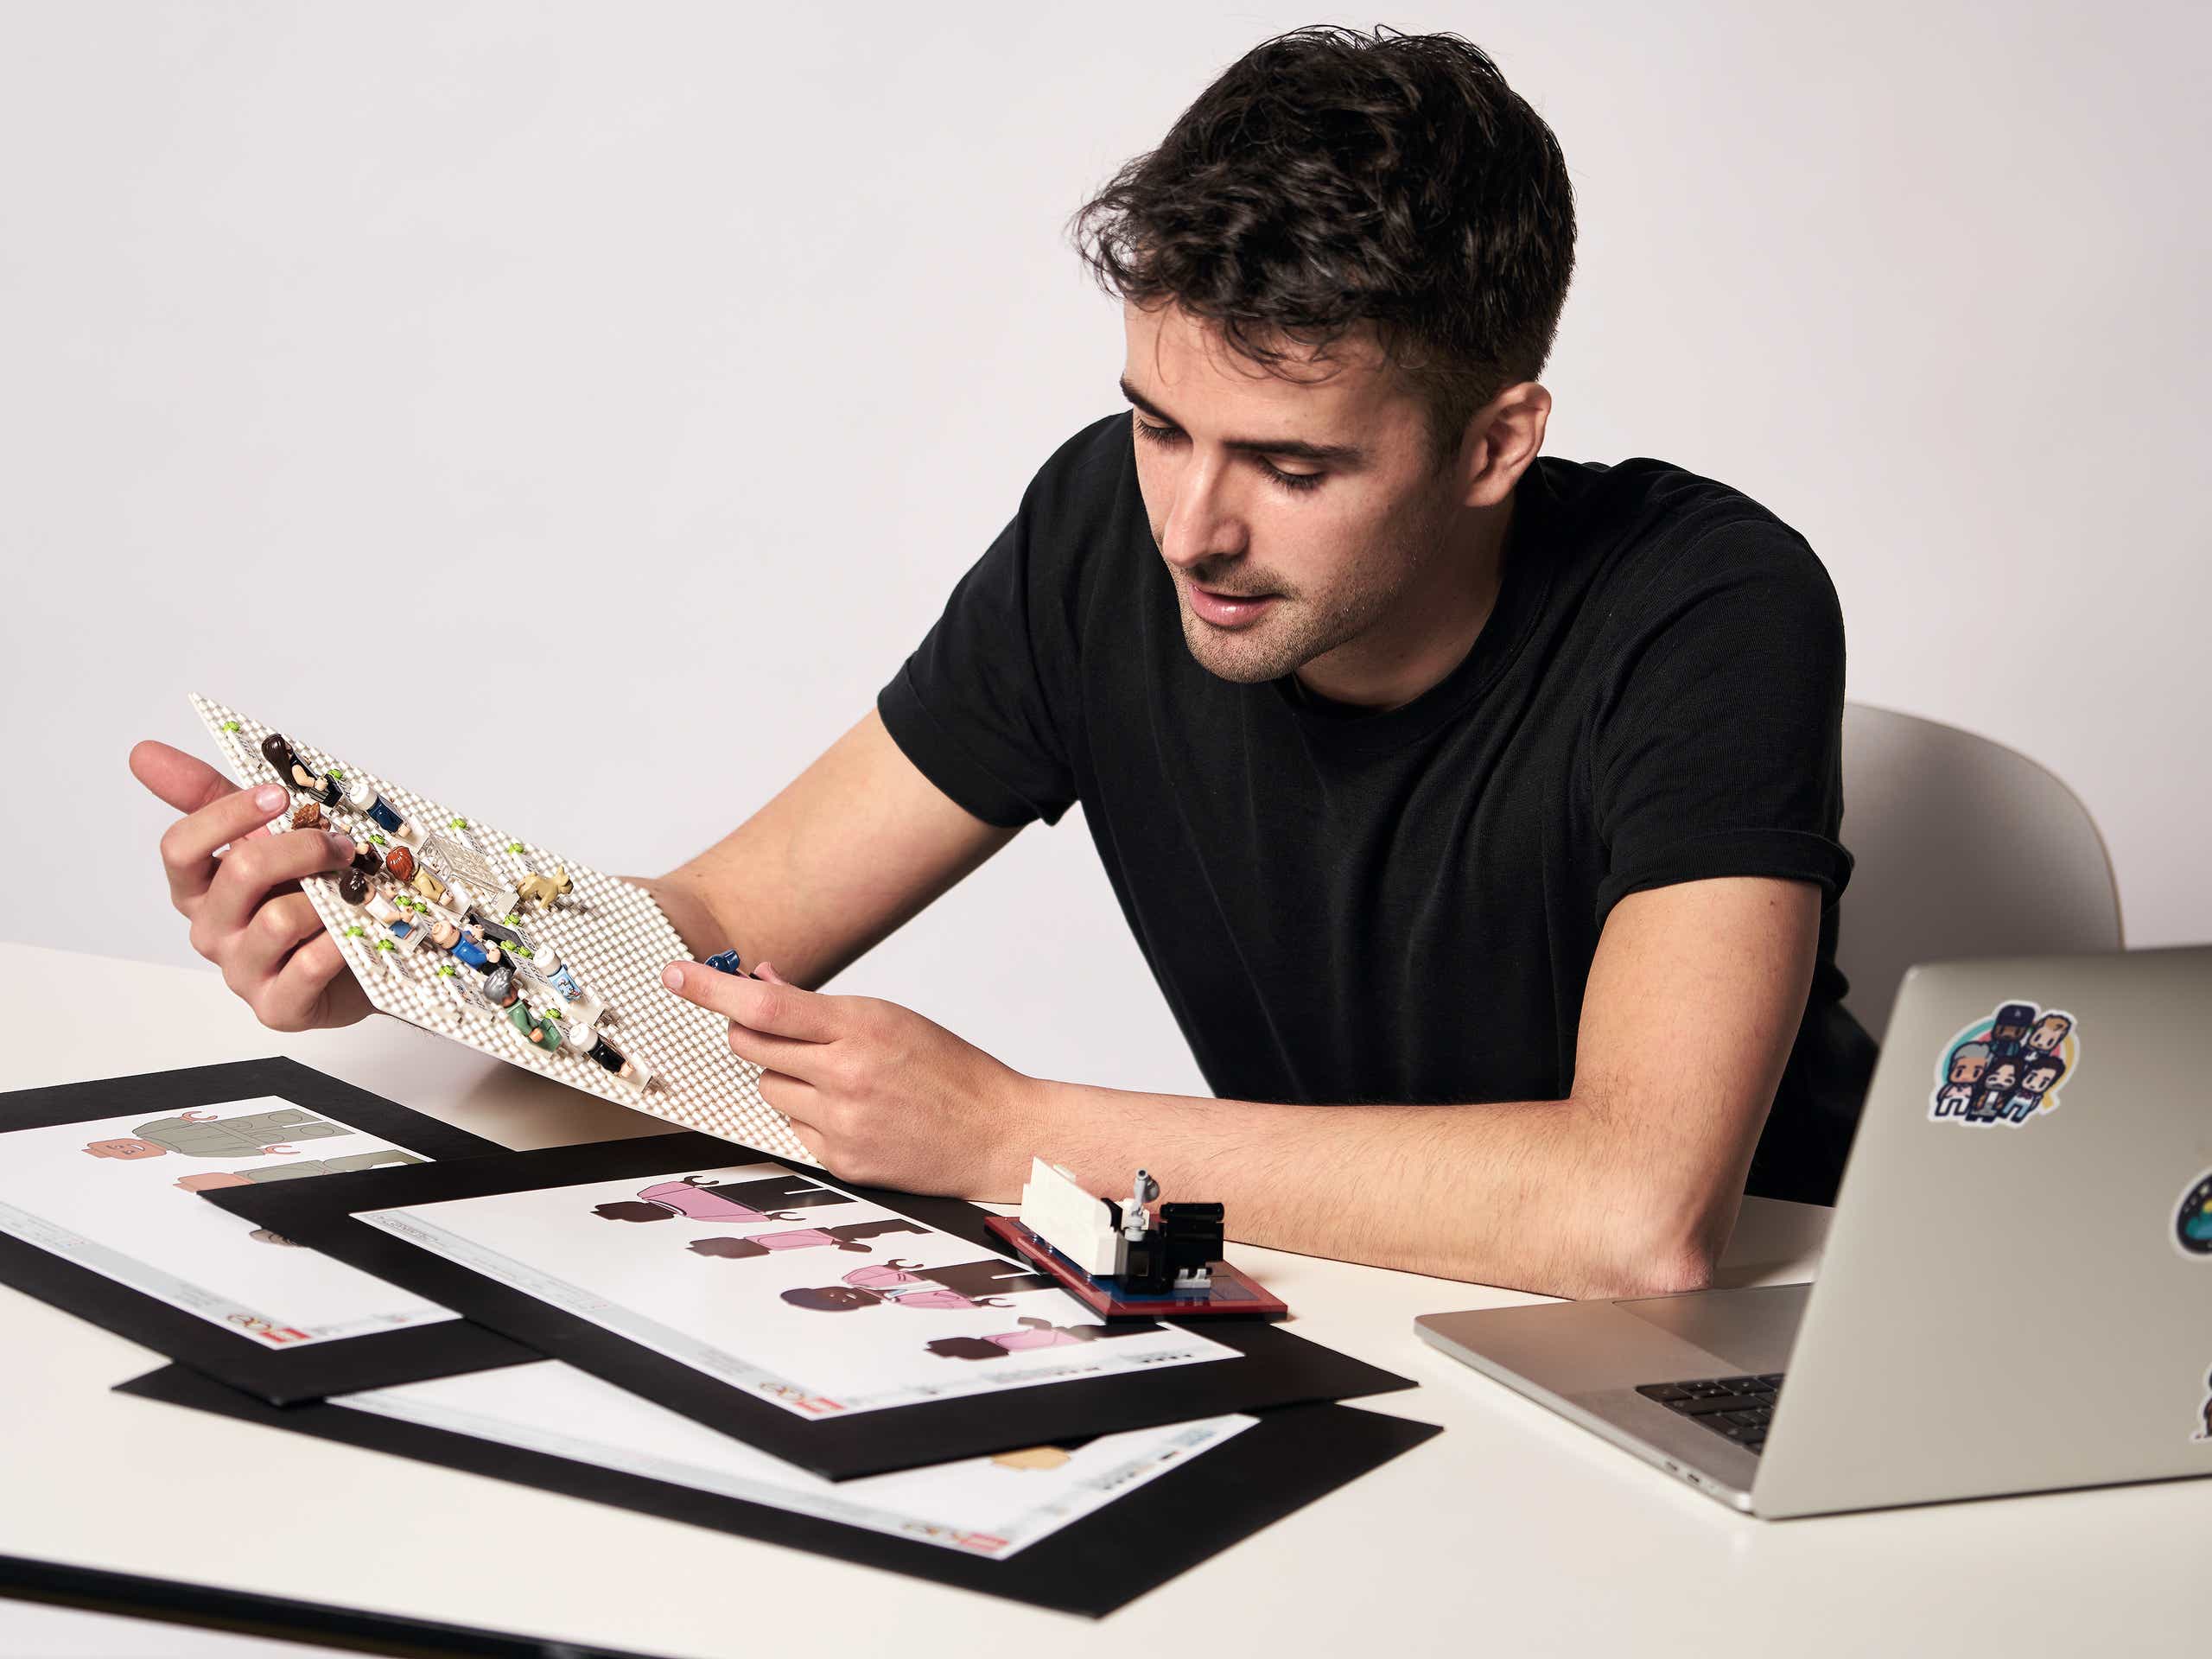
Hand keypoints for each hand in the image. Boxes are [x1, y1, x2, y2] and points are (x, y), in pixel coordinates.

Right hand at [131, 740, 370, 1031]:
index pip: (180, 848)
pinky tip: (358, 929)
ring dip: (329, 897)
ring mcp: (243, 971)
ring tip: (357, 891)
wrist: (356, 962)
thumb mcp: (264, 838)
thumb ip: (215, 796)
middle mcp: (212, 929)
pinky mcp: (279, 1006)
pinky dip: (339, 943)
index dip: (229, 815)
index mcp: (199, 888)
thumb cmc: (304, 895)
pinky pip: (308, 968)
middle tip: (344, 843)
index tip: (277, 792)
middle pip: (240, 874)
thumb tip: (144, 753)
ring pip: (278, 920)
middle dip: (301, 848)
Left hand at [660, 959, 1042, 1198]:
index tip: (674, 975)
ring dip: (788, 1079)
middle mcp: (846, 1075)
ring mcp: (842, 1123)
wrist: (997, 1134)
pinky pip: (793, 1129)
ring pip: (769, 1090)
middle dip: (754, 1035)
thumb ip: (821, 1005)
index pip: (765, 1006)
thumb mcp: (892, 1018)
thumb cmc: (950, 1070)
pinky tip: (854, 1113)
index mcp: (862, 1026)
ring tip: (841, 1081)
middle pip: (752, 1048)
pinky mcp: (841, 1161)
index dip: (711, 990)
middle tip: (784, 1033)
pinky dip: (810, 1117)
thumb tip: (758, 981)